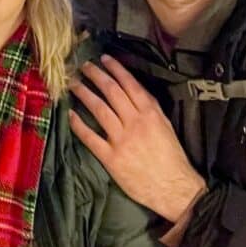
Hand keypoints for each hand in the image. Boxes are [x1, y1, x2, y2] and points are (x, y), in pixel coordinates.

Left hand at [69, 55, 205, 223]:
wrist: (174, 188)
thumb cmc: (172, 157)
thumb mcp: (165, 126)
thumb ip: (149, 108)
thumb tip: (134, 90)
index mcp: (150, 113)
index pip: (130, 84)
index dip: (116, 69)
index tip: (105, 58)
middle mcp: (135, 122)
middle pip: (111, 92)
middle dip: (96, 76)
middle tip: (84, 66)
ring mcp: (122, 140)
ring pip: (99, 109)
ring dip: (85, 94)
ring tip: (74, 84)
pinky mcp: (111, 158)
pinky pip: (90, 137)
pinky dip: (78, 125)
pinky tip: (70, 114)